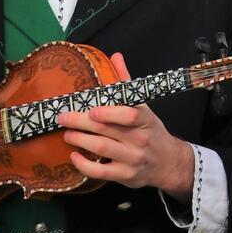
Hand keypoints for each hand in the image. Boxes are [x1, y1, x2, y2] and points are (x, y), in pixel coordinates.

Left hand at [60, 52, 194, 201]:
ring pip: (102, 149)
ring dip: (80, 141)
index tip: (91, 109)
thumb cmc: (150, 131)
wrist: (168, 163)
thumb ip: (127, 82)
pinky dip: (84, 165)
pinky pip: (101, 172)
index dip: (109, 113)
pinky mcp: (125, 175)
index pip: (129, 115)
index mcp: (144, 120)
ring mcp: (132, 159)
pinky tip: (74, 156)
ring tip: (67, 134)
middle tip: (63, 117)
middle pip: (108, 130)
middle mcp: (139, 139)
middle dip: (81, 123)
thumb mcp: (143, 107)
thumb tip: (115, 56)